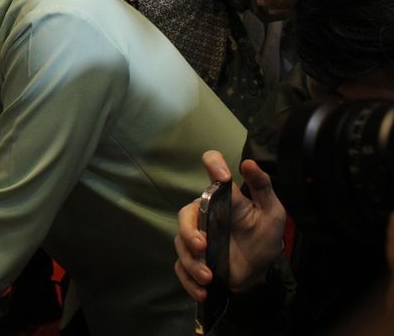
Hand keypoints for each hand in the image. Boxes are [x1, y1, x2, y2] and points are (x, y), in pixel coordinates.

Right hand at [174, 151, 286, 300]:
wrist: (260, 271)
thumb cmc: (264, 235)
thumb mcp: (271, 211)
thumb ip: (262, 187)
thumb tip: (248, 163)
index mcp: (221, 196)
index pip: (212, 167)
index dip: (213, 164)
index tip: (224, 177)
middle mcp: (203, 213)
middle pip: (184, 215)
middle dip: (189, 232)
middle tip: (203, 246)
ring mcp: (195, 237)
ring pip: (181, 244)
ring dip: (192, 262)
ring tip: (209, 277)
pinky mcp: (192, 260)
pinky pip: (181, 267)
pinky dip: (189, 280)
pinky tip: (202, 290)